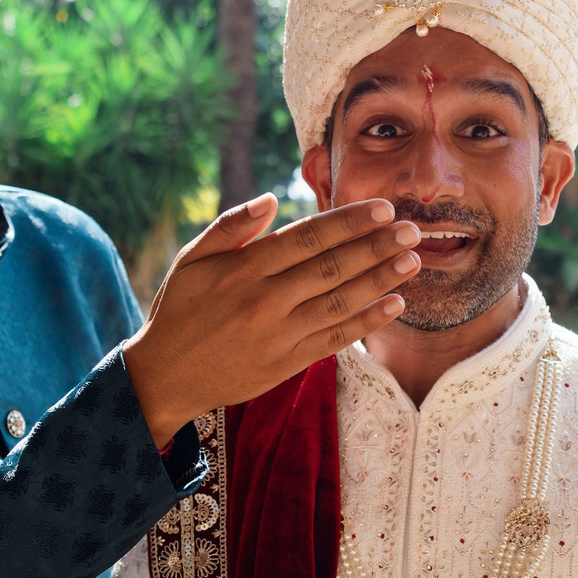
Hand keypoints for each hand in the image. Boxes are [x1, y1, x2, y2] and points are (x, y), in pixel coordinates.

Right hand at [124, 197, 420, 444]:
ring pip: (340, 302)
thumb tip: (271, 199)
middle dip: (376, 246)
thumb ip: (230, 227)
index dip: (349, 222)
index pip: (307, 238)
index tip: (382, 209)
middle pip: (332, 267)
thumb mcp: (191, 261)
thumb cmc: (179, 311)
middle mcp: (265, 300)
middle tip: (413, 229)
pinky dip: (367, 321)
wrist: (164, 377)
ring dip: (381, 280)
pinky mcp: (287, 363)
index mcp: (243, 269)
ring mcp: (279, 335)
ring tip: (413, 261)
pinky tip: (394, 304)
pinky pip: (335, 338)